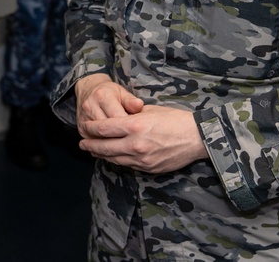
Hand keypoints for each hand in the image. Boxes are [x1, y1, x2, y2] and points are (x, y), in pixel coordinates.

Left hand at [76, 75, 207, 172]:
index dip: (90, 128)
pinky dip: (116, 160)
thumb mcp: (150, 110)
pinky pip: (127, 165)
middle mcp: (135, 144)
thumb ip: (131, 115)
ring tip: (92, 151)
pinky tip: (111, 157)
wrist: (197, 138)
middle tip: (81, 142)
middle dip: (90, 144)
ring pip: (114, 158)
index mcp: (134, 125)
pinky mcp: (148, 168)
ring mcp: (141, 159)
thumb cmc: (175, 119)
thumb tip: (116, 117)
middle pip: (104, 146)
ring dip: (100, 154)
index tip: (84, 127)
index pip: (103, 128)